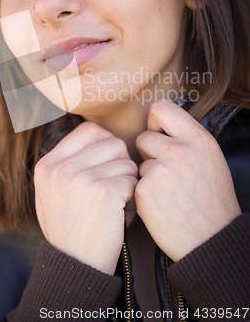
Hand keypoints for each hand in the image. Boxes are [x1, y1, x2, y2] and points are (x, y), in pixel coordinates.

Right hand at [34, 121, 137, 274]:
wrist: (76, 267)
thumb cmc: (70, 228)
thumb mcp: (52, 193)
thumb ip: (66, 163)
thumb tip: (97, 135)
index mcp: (47, 164)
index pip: (89, 130)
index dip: (106, 144)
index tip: (108, 163)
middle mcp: (60, 168)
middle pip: (112, 142)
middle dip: (121, 163)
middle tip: (116, 185)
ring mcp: (80, 179)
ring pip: (126, 160)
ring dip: (129, 180)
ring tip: (118, 201)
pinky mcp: (102, 192)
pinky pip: (133, 179)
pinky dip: (133, 196)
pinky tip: (122, 212)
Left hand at [135, 99, 241, 261]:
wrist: (211, 240)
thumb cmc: (212, 199)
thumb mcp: (210, 158)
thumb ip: (186, 138)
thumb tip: (160, 124)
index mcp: (198, 138)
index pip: (161, 107)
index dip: (156, 122)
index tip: (159, 134)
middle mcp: (179, 150)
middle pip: (144, 136)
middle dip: (150, 152)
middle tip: (165, 171)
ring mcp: (160, 170)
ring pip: (138, 161)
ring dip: (147, 174)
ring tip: (168, 192)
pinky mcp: (144, 190)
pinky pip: (134, 181)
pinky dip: (143, 192)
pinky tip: (160, 204)